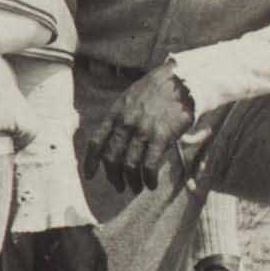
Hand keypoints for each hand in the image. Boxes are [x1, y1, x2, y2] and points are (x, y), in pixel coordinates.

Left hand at [91, 66, 196, 193]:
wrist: (180, 83)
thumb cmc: (155, 92)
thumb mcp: (128, 99)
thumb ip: (118, 118)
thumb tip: (111, 140)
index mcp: (114, 114)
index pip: (96, 142)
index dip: (90, 162)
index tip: (89, 176)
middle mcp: (125, 123)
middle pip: (111, 158)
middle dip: (113, 176)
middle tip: (119, 186)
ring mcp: (142, 130)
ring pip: (129, 165)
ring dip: (131, 181)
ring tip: (136, 187)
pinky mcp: (161, 137)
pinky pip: (150, 165)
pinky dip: (148, 179)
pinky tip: (151, 184)